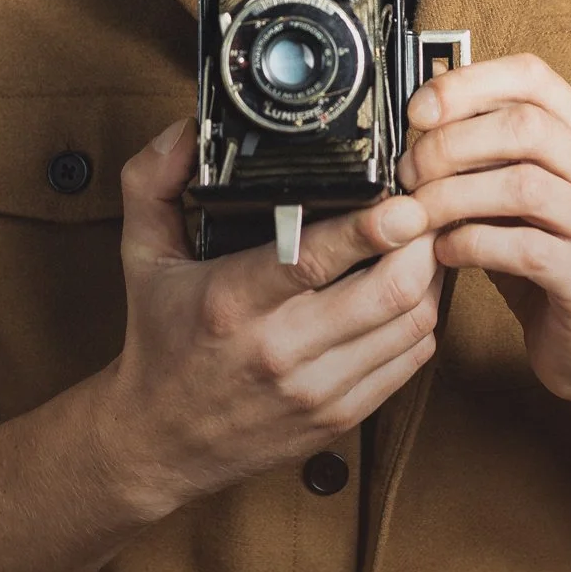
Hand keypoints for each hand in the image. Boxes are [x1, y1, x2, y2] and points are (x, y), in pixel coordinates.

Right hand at [108, 120, 443, 514]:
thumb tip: (186, 130)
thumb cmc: (159, 341)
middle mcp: (279, 350)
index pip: (314, 261)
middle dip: (422, 242)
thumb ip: (153, 179)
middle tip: (427, 204)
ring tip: (424, 241)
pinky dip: (422, 319)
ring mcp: (316, 390)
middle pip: (387, 292)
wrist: (157, 442)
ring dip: (429, 277)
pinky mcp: (340, 417)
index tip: (404, 201)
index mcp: (232, 301)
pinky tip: (411, 291)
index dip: (371, 228)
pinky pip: (409, 361)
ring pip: (411, 325)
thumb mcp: (141, 254)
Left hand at [397, 53, 570, 407]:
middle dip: (451, 143)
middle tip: (408, 171)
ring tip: (418, 212)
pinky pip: (520, 247)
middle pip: (524, 125)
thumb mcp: (518, 194)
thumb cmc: (547, 260)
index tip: (419, 109)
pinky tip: (445, 251)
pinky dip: (469, 244)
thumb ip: (486, 153)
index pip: (532, 77)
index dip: (468, 84)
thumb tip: (417, 118)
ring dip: (452, 194)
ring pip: (522, 184)